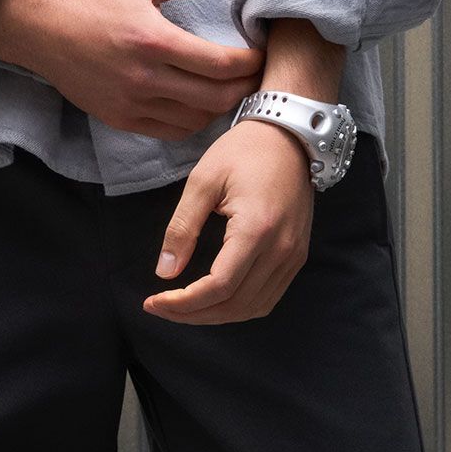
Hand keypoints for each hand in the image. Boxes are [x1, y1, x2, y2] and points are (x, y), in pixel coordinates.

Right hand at [0, 0, 263, 136]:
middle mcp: (143, 79)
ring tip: (230, 87)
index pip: (220, 64)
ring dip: (221, 106)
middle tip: (255, 73)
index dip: (250, 62)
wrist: (39, 27)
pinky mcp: (120, 119)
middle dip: (244, 87)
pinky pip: (170, 131)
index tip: (260, 52)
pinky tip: (199, 101)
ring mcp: (130, 104)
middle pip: (215, 98)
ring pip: (196, 120)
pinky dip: (193, 120)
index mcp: (153, 40)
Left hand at [142, 118, 315, 324]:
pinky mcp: (296, 255)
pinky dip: (238, 307)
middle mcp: (281, 249)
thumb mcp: (202, 181)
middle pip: (235, 304)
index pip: (219, 286)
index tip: (153, 301)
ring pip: (253, 307)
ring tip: (183, 308)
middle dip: (193, 314)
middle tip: (161, 308)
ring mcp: (293, 255)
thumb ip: (182, 227)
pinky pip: (268, 297)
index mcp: (256, 229)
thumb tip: (164, 271)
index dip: (183, 302)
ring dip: (215, 315)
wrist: (290, 136)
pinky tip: (214, 299)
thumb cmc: (244, 151)